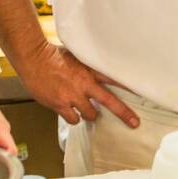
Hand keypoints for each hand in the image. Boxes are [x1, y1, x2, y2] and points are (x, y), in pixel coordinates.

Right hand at [21, 43, 138, 129]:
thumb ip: (88, 66)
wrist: (33, 59)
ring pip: (90, 114)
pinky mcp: (60, 105)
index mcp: (90, 70)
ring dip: (90, 114)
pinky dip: (73, 117)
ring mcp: (73, 96)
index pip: (115, 79)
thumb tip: (97, 72)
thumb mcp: (76, 56)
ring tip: (85, 109)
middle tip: (134, 123)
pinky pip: (73, 119)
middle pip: (110, 101)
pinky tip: (70, 111)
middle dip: (124, 113)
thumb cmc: (53, 55)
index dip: (130, 86)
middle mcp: (84, 84)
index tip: (143, 93)